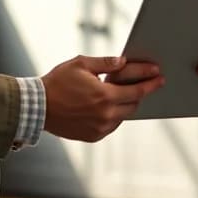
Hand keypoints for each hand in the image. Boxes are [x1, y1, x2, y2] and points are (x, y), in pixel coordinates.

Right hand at [41, 56, 163, 142]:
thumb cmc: (58, 82)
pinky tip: (110, 104)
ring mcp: (100, 128)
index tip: (159, 75)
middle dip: (142, 91)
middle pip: (134, 103)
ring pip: (124, 115)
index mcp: (105, 95)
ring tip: (126, 91)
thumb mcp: (81, 64)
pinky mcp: (93, 136)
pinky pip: (112, 125)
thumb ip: (105, 63)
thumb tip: (123, 62)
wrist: (37, 107)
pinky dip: (115, 114)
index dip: (150, 80)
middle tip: (147, 81)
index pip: (137, 89)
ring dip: (127, 103)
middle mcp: (105, 114)